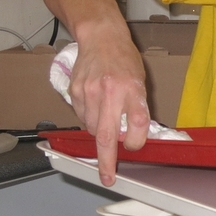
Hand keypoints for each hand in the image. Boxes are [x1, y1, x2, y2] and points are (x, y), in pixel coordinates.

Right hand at [66, 24, 149, 185]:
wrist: (101, 37)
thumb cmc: (124, 59)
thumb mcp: (141, 80)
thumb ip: (138, 106)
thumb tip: (137, 134)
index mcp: (133, 89)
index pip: (138, 124)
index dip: (136, 141)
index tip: (134, 147)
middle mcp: (111, 93)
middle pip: (106, 135)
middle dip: (106, 161)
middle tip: (107, 177)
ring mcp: (89, 93)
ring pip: (91, 129)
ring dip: (99, 134)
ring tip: (106, 118)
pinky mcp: (74, 92)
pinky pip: (81, 117)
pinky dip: (89, 119)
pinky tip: (95, 105)